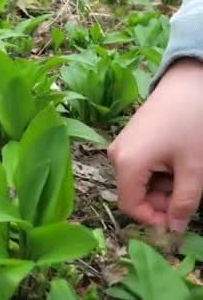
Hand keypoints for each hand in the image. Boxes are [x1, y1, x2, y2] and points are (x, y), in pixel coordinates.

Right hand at [108, 59, 202, 231]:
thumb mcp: (194, 168)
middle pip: (134, 194)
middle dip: (160, 201)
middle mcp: (116, 156)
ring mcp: (120, 146)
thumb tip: (174, 228)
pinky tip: (177, 162)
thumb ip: (184, 202)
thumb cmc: (192, 124)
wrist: (188, 83)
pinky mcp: (128, 140)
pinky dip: (158, 173)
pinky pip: (138, 167)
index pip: (131, 206)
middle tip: (189, 194)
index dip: (153, 219)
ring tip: (187, 173)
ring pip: (137, 181)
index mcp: (127, 164)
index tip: (178, 221)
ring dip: (162, 187)